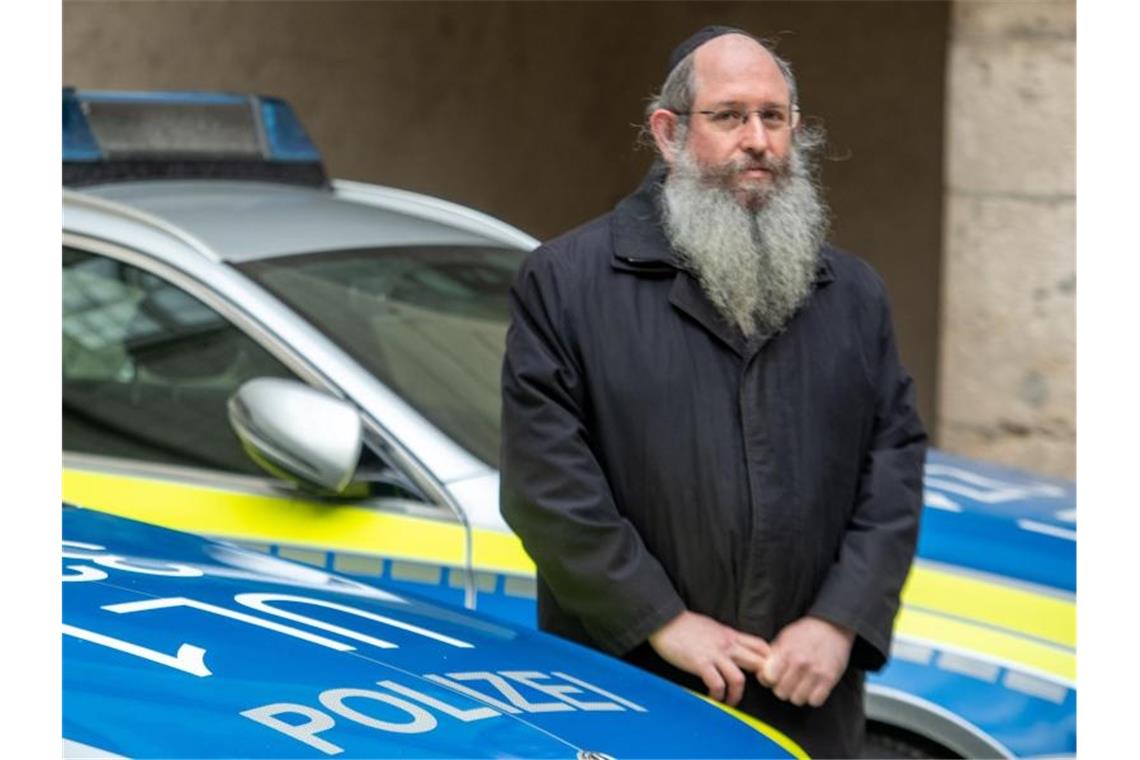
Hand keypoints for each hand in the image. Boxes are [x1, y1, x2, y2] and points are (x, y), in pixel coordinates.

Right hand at [648, 610, 770, 705]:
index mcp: (731, 635)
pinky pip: (717, 684)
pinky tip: (713, 697)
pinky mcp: (701, 663)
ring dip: (737, 695)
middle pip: (757, 663)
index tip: (762, 674)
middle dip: (757, 681)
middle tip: (751, 692)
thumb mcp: (713, 627)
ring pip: (738, 679)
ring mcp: (715, 654)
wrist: (665, 621)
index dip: (768, 661)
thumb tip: (734, 649)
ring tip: (730, 701)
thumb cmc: (685, 625)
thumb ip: (725, 638)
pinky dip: (718, 695)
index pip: (761, 647)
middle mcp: (727, 644)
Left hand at [757, 616, 854, 706]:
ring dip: (797, 694)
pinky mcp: (830, 679)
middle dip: (782, 688)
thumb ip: (772, 656)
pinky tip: (811, 688)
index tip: (773, 676)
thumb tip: (761, 674)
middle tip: (787, 680)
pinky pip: (815, 701)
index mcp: (786, 651)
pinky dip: (812, 698)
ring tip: (800, 684)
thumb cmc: (804, 633)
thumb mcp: (783, 638)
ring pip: (797, 699)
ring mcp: (816, 672)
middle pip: (781, 692)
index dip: (768, 679)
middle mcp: (800, 663)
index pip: (768, 678)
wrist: (831, 627)